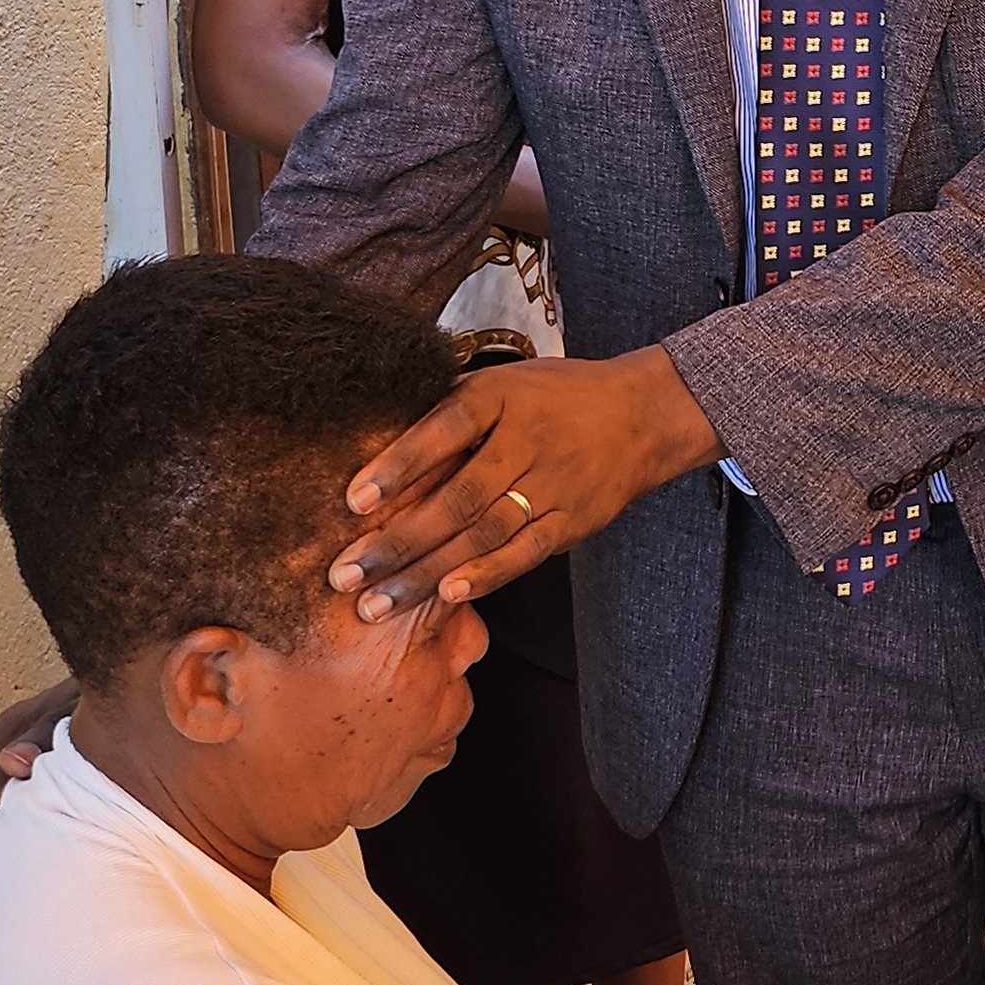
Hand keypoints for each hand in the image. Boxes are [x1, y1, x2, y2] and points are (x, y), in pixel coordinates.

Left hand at [329, 349, 721, 615]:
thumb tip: (372, 435)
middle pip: (456, 497)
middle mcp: (527, 441)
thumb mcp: (501, 381)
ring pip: (482, 535)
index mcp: (500, 397)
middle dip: (396, 541)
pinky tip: (445, 594)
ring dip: (425, 573)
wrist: (641, 416)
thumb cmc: (553, 397)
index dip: (397, 466)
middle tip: (343, 575)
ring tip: (376, 602)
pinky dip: (485, 576)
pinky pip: (523, 553)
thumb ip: (446, 407)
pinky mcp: (572, 521)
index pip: (443, 431)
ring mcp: (554, 485)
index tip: (351, 502)